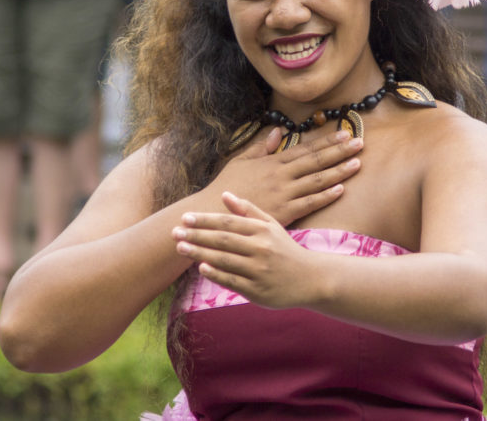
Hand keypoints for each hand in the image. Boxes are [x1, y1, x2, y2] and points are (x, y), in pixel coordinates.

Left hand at [174, 192, 318, 309]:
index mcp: (262, 230)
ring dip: (200, 252)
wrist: (311, 279)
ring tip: (180, 247)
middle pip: (223, 240)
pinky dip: (216, 274)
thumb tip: (225, 195)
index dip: (205, 220)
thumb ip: (248, 210)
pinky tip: (201, 267)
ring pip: (225, 260)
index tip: (185, 217)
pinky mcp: (258, 290)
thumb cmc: (286, 250)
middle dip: (197, 235)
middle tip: (174, 232)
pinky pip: (233, 281)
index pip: (228, 222)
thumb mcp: (272, 226)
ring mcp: (259, 270)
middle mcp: (260, 249)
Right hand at [208, 128, 362, 226]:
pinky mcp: (285, 212)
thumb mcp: (240, 161)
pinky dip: (325, 196)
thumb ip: (261, 147)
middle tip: (360, 143)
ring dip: (338, 171)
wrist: (215, 213)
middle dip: (339, 151)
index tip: (344, 133)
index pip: (305, 148)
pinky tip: (341, 189)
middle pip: (316, 161)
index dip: (326, 141)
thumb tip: (277, 131)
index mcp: (272, 162)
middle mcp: (281, 175)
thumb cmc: (226, 187)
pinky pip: (309, 203)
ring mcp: (284, 193)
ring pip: (317, 180)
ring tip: (357, 163)